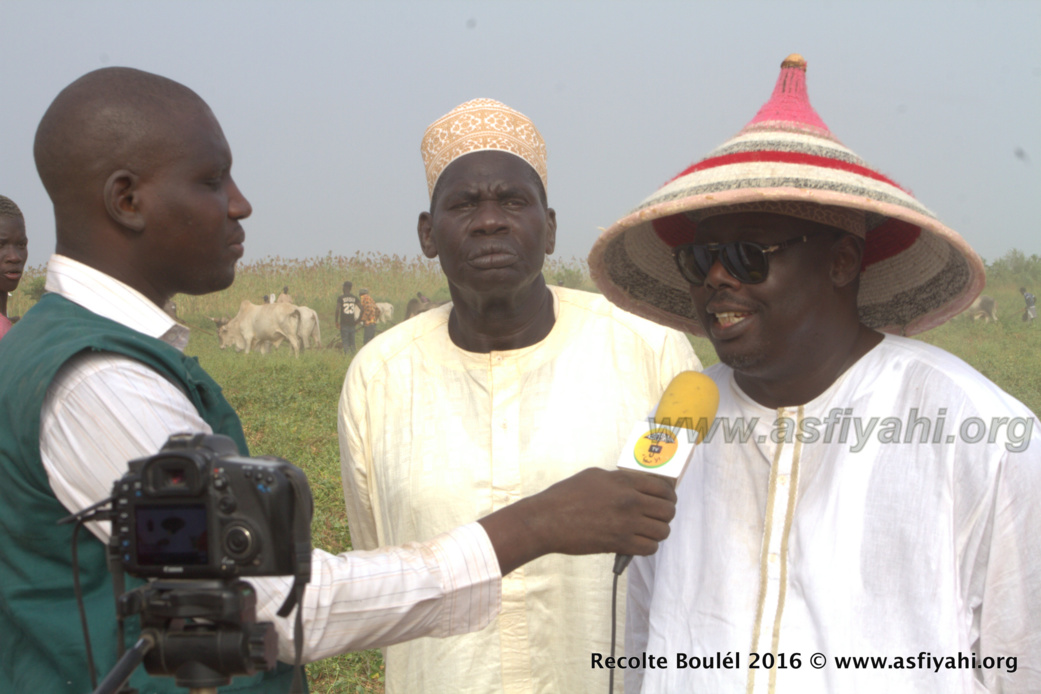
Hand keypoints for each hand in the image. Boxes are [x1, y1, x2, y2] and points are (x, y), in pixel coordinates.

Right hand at [478, 468, 676, 575]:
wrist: (547, 520)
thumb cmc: (565, 496)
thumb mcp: (594, 476)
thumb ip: (619, 480)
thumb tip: (635, 485)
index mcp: (624, 481)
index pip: (663, 488)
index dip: (669, 495)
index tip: (666, 499)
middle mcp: (630, 502)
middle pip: (668, 510)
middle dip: (666, 514)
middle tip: (657, 516)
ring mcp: (626, 524)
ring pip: (662, 531)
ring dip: (658, 531)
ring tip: (648, 530)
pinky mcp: (620, 544)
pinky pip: (650, 548)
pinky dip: (648, 546)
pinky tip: (639, 542)